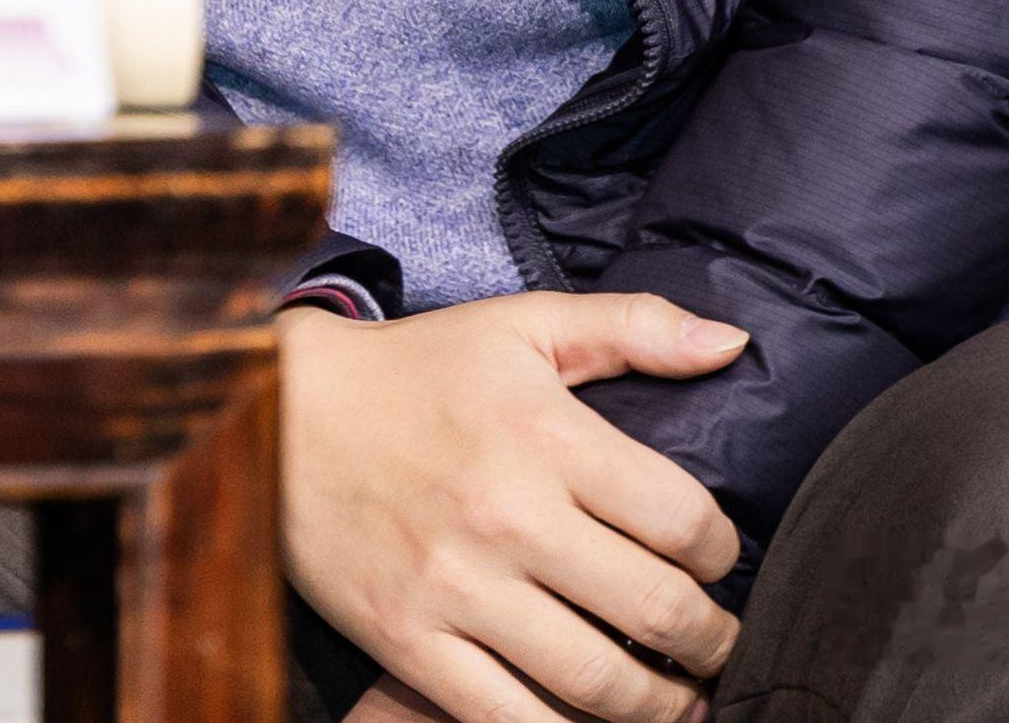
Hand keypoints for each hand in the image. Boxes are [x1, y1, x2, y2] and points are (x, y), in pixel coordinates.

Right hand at [279, 292, 749, 722]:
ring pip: (599, 683)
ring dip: (661, 705)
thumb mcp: (520, 325)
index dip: (722, 554)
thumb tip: (734, 346)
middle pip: (658, 613)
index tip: (712, 562)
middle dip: (711, 644)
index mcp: (545, 435)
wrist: (274, 411)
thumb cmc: (413, 370)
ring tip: (676, 699)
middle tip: (714, 646)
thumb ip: (632, 326)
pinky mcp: (407, 640)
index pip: (685, 521)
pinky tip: (591, 719)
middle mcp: (507, 516)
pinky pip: (510, 718)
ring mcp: (454, 587)